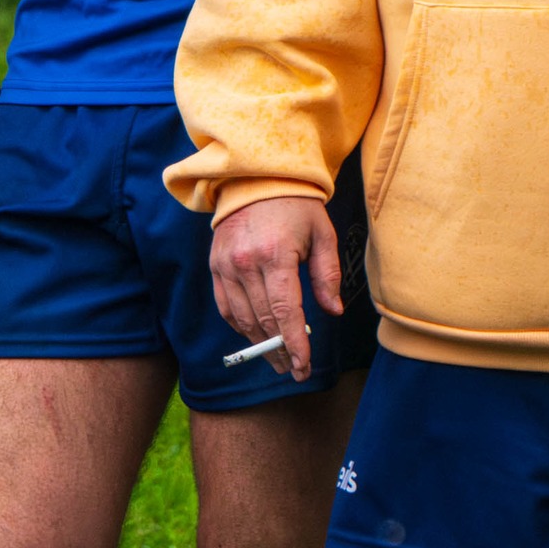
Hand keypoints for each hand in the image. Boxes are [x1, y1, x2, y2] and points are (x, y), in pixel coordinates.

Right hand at [210, 196, 341, 380]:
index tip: (304, 365)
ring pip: (243, 319)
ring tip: (278, 359)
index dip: (295, 343)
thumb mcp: (321, 233)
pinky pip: (225, 306)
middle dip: (281, 350)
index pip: (285, 311)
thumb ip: (327, 274)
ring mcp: (227, 264)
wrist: (257, 177)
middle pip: (264, 320)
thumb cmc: (296, 205)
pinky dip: (240, 326)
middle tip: (295, 370)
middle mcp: (246, 262)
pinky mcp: (215, 264)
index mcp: (276, 254)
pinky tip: (255, 336)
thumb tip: (332, 311)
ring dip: (260, 344)